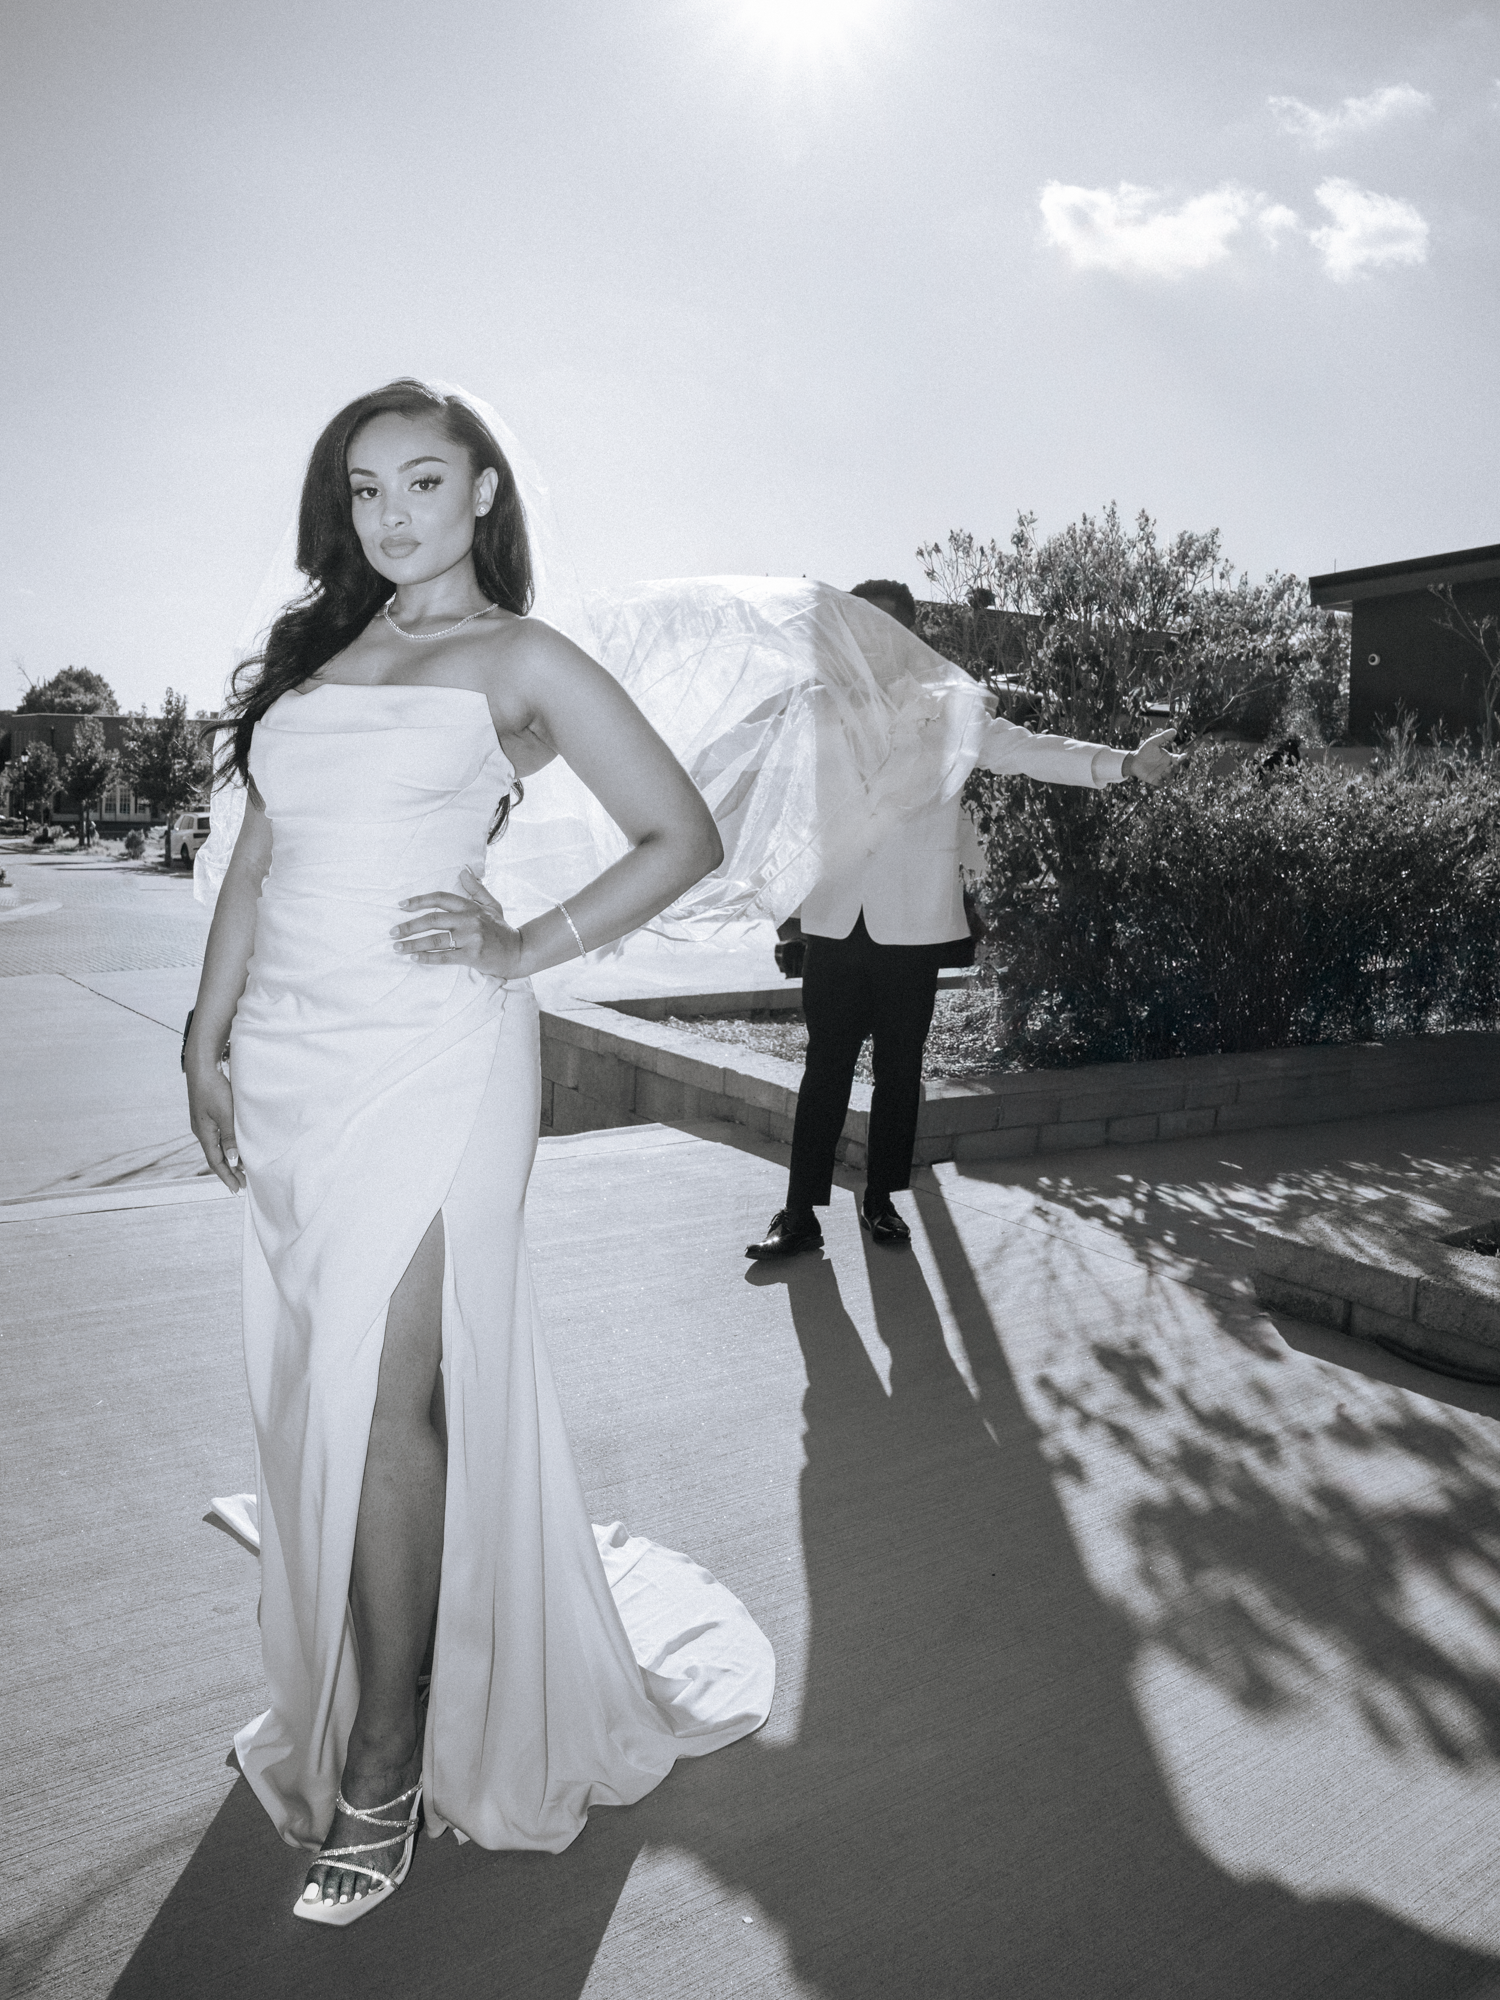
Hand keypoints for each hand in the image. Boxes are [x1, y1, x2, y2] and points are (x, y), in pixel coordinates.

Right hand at [188, 1062, 243, 1192]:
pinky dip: (227, 1146)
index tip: (237, 1190)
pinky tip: (236, 1146)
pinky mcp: (207, 1115)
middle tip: (243, 1184)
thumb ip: (230, 1137)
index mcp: (204, 1134)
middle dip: (229, 1172)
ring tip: (243, 1169)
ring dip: (229, 1159)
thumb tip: (233, 1160)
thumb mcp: (225, 1114)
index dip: (227, 1177)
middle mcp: (201, 1131)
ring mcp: (203, 1123)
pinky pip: (218, 1137)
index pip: (216, 1162)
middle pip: (216, 1157)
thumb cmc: (214, 1089)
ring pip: (217, 1147)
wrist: (202, 1068)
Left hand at [392, 867, 523, 980]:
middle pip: (433, 920)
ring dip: (413, 944)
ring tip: (397, 947)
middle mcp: (470, 920)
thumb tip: (463, 871)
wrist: (519, 952)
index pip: (441, 898)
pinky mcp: (473, 956)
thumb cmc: (502, 930)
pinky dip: (428, 958)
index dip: (419, 900)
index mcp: (471, 907)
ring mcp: (471, 938)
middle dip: (409, 926)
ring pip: (436, 940)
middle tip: (392, 932)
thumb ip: (476, 889)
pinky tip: (414, 959)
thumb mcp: (492, 905)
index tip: (402, 905)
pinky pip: (445, 957)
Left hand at [1122, 726, 1182, 786]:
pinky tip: (1159, 777)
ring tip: (1165, 771)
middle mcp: (1167, 766)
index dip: (1183, 758)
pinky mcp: (1155, 780)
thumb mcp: (1153, 742)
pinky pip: (1161, 783)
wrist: (1134, 760)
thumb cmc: (1145, 750)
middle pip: (1176, 769)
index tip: (1183, 755)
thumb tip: (1174, 730)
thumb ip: (1163, 737)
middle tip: (1170, 766)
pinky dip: (1162, 781)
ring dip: (1169, 775)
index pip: (1179, 759)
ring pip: (1170, 777)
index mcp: (1169, 758)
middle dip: (1176, 768)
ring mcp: (1162, 774)